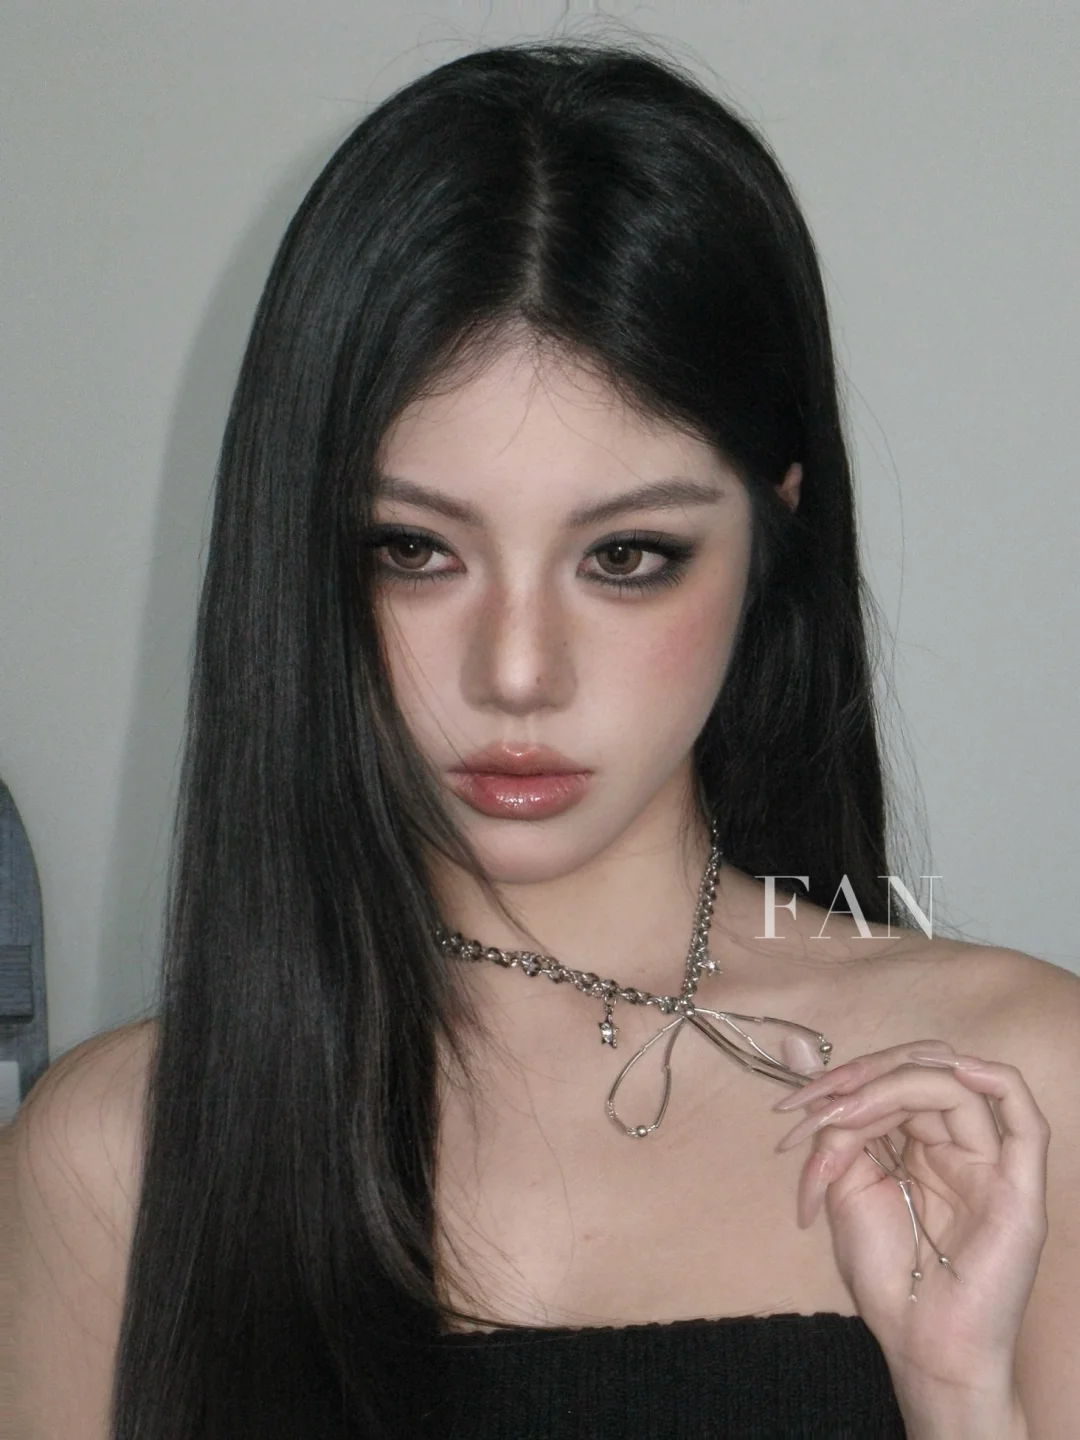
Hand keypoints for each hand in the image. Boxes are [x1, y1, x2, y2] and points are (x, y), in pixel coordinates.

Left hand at [772, 1040, 1049, 1405]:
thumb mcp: (843, 1184)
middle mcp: (957, 1146)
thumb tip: (795, 1051)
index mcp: (919, 1144)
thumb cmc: (886, 1275)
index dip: (842, 1081)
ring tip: (848, 1113)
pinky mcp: (1019, 1190)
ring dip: (892, 1086)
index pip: (890, 1080)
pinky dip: (997, 1082)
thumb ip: (832, 1121)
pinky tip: (958, 1070)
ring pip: (955, 1087)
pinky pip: (1026, 1121)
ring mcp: (991, 1164)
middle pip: (921, 1073)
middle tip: (817, 1106)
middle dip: (862, 1078)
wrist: (918, 1343)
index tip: (792, 1107)